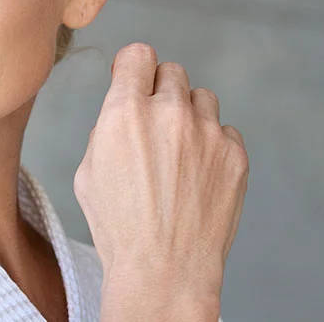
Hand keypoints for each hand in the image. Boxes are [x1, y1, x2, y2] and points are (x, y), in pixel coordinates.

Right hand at [73, 43, 248, 311]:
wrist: (164, 269)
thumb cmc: (119, 227)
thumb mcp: (89, 171)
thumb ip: (106, 129)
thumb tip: (122, 112)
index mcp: (124, 112)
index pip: (138, 55)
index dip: (133, 66)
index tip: (134, 76)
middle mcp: (169, 114)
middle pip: (172, 70)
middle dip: (161, 90)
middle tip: (155, 121)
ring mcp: (207, 134)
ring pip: (202, 98)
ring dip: (189, 114)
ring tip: (179, 150)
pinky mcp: (234, 156)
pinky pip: (226, 131)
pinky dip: (213, 144)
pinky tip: (198, 172)